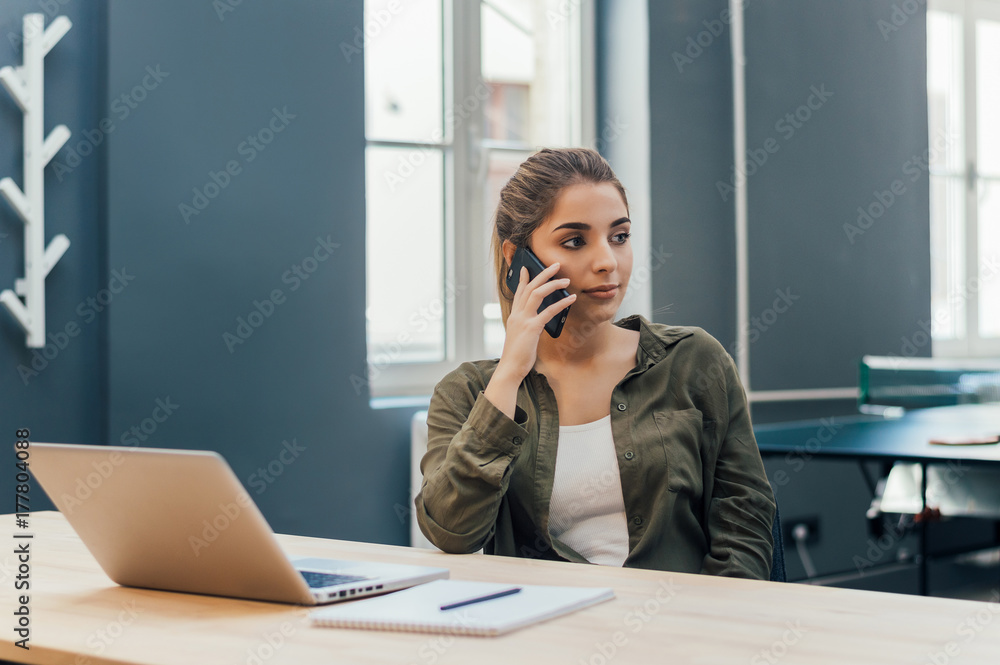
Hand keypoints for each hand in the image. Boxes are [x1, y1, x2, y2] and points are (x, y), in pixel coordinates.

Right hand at [496, 262, 576, 380]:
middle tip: (556, 265)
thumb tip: (540, 318)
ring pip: (537, 293)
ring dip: (553, 284)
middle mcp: (517, 314)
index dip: (524, 278)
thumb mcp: (521, 335)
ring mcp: (523, 320)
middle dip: (543, 274)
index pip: (519, 292)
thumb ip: (527, 324)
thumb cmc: (517, 355)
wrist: (510, 368)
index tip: (527, 267)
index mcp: (514, 315)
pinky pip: (548, 311)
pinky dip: (561, 303)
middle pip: (529, 287)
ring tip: (566, 280)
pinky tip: (571, 299)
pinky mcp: (531, 328)